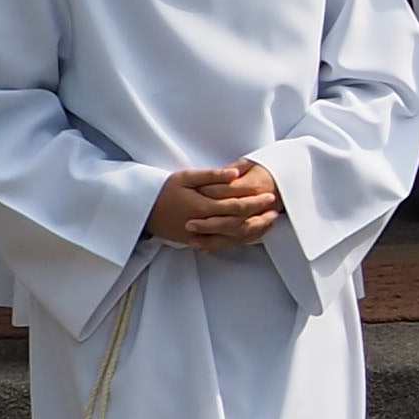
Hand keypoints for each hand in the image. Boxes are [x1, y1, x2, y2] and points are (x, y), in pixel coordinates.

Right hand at [143, 162, 281, 246]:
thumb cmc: (164, 190)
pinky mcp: (197, 242)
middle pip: (239, 223)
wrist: (142, 211)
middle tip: (275, 208)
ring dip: (254, 230)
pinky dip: (240, 240)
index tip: (269, 195)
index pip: (235, 206)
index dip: (255, 201)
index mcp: (202, 207)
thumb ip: (211, 175)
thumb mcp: (185, 177)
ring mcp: (200, 236)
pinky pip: (224, 244)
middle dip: (259, 216)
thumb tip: (235, 173)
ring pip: (233, 238)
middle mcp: (203, 225)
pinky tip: (252, 233)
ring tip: (269, 222)